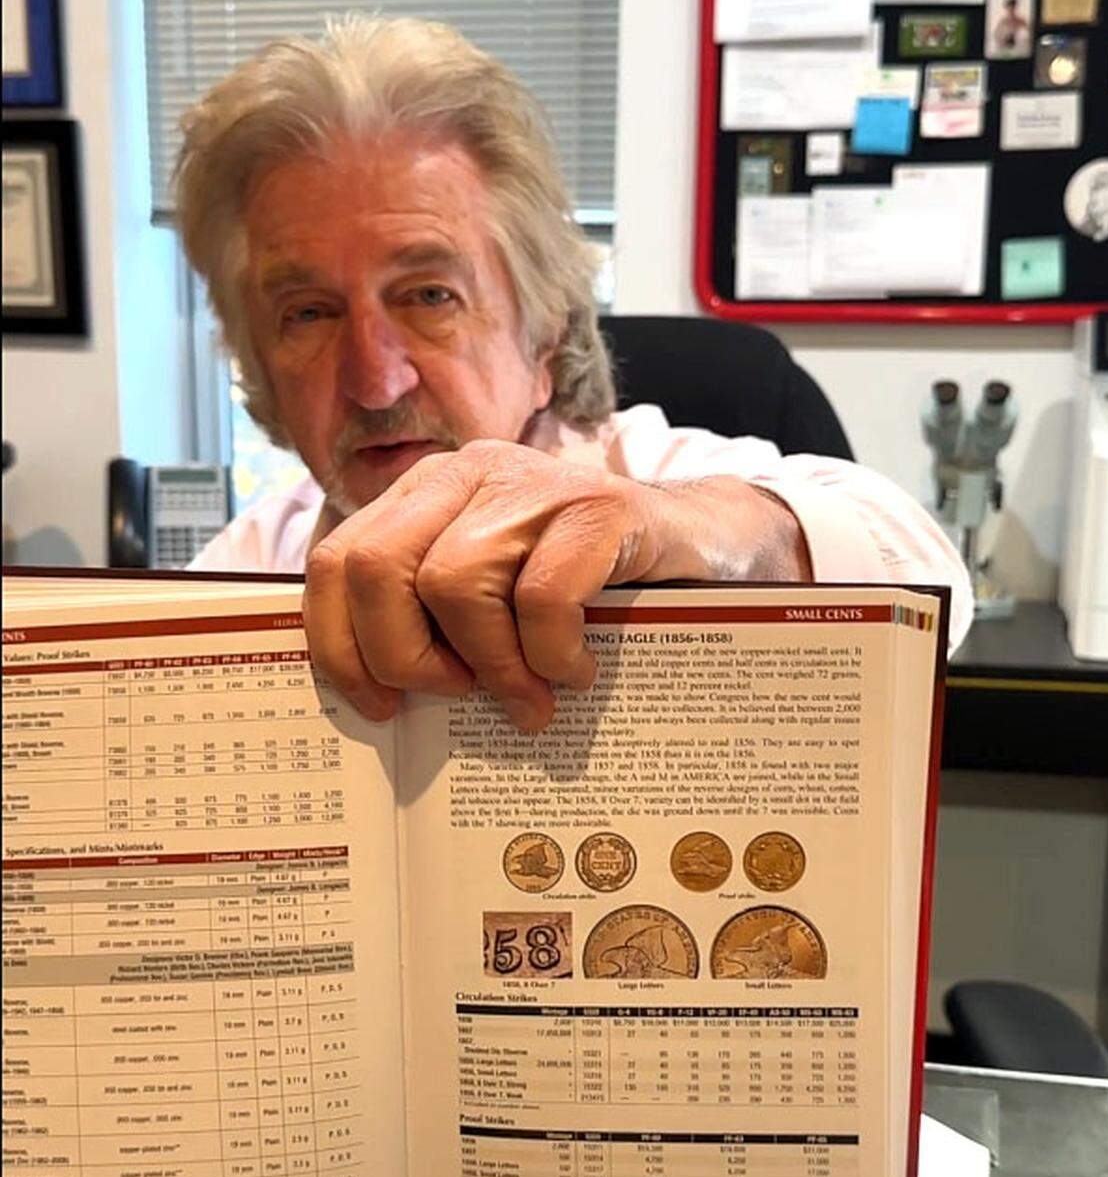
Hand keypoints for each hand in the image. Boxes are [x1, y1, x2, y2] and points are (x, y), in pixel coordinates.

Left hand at [303, 439, 808, 729]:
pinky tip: (577, 671)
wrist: (702, 543)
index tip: (378, 705)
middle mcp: (470, 471)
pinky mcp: (599, 505)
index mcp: (428, 491)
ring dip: (490, 664)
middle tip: (459, 697)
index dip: (341, 643)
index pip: (336, 561)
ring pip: (453, 582)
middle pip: (377, 569)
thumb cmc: (585, 586)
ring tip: (530, 697)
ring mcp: (534, 481)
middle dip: (404, 657)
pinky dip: (552, 654)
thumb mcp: (491, 592)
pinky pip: (540, 596)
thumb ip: (430, 615)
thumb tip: (371, 697)